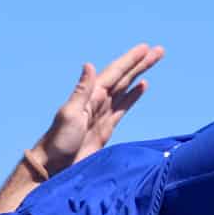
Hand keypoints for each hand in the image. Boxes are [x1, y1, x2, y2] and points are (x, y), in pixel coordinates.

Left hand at [33, 43, 165, 173]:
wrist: (54, 167)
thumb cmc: (58, 141)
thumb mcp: (70, 114)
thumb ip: (82, 91)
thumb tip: (89, 65)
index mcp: (90, 96)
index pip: (115, 73)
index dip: (130, 60)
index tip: (145, 48)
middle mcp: (98, 101)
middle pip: (124, 77)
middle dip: (140, 63)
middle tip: (159, 51)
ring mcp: (103, 114)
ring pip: (126, 88)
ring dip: (139, 74)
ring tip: (153, 61)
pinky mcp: (106, 128)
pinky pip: (123, 107)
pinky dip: (134, 95)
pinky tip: (142, 86)